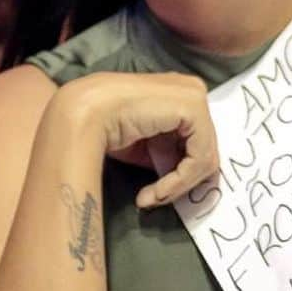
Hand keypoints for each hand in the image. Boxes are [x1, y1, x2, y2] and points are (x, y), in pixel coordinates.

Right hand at [64, 70, 218, 209]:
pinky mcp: (194, 108)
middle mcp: (193, 90)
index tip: (156, 195)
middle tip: (153, 200)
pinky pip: (199, 157)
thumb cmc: (106, 127)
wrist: (86, 113)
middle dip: (180, 181)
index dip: (181, 173)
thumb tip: (179, 178)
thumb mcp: (145, 145)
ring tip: (151, 198)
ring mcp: (196, 97)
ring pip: (205, 156)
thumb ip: (166, 154)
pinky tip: (157, 190)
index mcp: (181, 95)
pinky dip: (179, 181)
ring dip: (178, 186)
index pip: (197, 140)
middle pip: (204, 148)